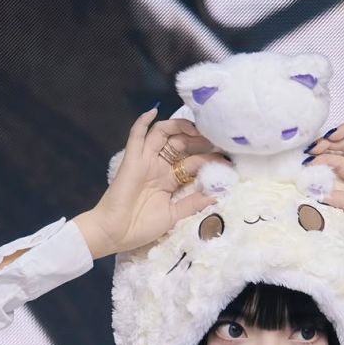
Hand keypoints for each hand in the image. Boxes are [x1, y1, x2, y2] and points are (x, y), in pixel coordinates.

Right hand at [74, 107, 228, 258]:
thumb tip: (217, 195)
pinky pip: (136, 136)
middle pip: (181, 144)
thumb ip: (192, 204)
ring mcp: (145, 161)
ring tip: (196, 127)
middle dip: (198, 139)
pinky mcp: (132, 160)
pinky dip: (143, 122)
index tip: (227, 160)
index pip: (193, 162)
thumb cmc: (141, 226)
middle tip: (215, 138)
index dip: (209, 159)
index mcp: (168, 179)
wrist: (115, 233)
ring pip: (162, 134)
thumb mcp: (173, 215)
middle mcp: (158, 166)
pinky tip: (153, 111)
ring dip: (179, 126)